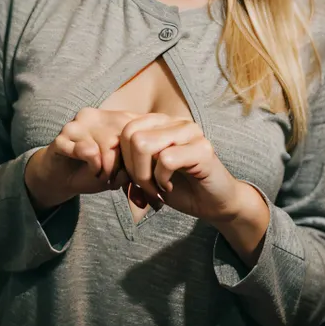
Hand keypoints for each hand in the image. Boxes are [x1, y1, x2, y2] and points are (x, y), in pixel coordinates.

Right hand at [25, 107, 136, 210]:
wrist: (60, 179)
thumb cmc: (95, 171)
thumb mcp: (121, 171)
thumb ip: (133, 164)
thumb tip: (136, 161)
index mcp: (114, 117)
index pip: (138, 128)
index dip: (138, 153)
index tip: (135, 170)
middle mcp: (96, 115)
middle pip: (125, 137)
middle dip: (123, 164)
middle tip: (115, 176)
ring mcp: (78, 124)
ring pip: (109, 145)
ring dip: (108, 168)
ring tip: (101, 174)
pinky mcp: (62, 137)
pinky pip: (88, 151)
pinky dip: (93, 166)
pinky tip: (88, 169)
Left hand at [119, 113, 242, 222]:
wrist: (214, 204)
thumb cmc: (181, 188)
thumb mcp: (148, 177)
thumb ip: (130, 168)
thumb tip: (110, 171)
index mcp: (162, 123)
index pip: (126, 129)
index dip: (123, 160)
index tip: (133, 182)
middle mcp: (176, 121)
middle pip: (130, 134)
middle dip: (132, 168)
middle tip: (146, 187)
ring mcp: (191, 132)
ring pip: (143, 144)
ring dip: (145, 176)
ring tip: (157, 188)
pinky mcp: (203, 148)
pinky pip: (166, 160)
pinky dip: (162, 180)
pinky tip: (170, 188)